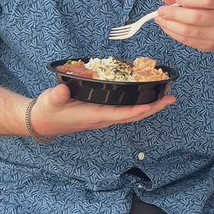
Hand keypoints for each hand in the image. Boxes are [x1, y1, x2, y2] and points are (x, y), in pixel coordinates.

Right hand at [29, 83, 175, 138]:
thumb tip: (62, 90)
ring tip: (167, 97)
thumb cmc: (48, 110)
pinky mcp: (104, 114)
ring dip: (151, 107)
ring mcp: (105, 118)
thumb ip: (56, 96)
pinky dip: (140, 105)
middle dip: (154, 108)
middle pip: (134, 116)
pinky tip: (148, 98)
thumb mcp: (49, 101)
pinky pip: (127, 111)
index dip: (136, 111)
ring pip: (132, 114)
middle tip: (172, 98)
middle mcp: (103, 119)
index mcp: (94, 115)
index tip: (152, 106)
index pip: (120, 114)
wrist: (42, 122)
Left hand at [155, 0, 213, 51]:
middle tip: (161, 11)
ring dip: (170, 25)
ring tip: (160, 19)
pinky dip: (173, 33)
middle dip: (173, 14)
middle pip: (195, 18)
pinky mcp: (208, 46)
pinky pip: (187, 41)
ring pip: (188, 32)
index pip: (206, 0)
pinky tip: (167, 27)